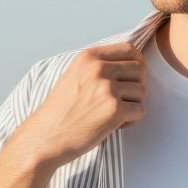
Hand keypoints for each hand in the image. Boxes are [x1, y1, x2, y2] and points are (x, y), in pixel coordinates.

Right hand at [25, 43, 147, 167]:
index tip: (129, 79)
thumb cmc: (61, 111)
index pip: (129, 49)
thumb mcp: (75, 76)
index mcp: (89, 57)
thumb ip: (99, 66)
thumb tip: (133, 63)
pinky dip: (131, 121)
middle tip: (120, 101)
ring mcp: (107, 88)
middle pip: (140, 70)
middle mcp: (99, 69)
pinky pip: (140, 110)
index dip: (136, 65)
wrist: (46, 137)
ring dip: (133, 105)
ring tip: (114, 115)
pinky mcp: (115, 109)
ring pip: (142, 91)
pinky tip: (115, 125)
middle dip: (135, 86)